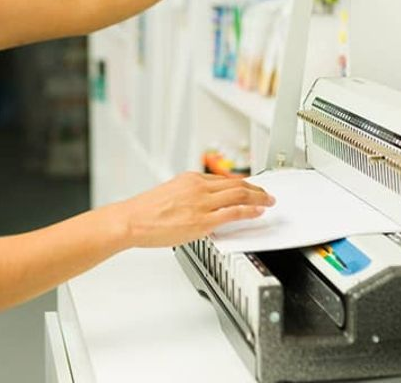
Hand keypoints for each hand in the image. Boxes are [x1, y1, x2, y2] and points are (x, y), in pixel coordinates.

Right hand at [105, 172, 274, 248]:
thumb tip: (201, 206)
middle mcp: (198, 187)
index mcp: (189, 179)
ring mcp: (202, 204)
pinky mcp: (203, 220)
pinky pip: (234, 213)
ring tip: (268, 202)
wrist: (132, 220)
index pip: (223, 179)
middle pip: (236, 184)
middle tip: (266, 193)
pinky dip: (250, 211)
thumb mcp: (169, 194)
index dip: (241, 183)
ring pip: (239, 195)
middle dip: (256, 188)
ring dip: (259, 197)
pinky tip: (258, 212)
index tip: (249, 187)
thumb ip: (188, 197)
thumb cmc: (145, 212)